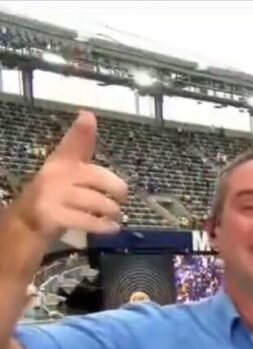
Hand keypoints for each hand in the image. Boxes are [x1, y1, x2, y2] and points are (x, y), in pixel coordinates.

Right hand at [11, 111, 127, 239]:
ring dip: (112, 211)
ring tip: (115, 215)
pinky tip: (111, 228)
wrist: (30, 221)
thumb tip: (89, 116)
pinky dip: (104, 226)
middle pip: (98, 178)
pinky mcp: (52, 215)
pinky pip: (88, 220)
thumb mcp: (70, 170)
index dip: (81, 130)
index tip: (87, 115)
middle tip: (122, 199)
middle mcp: (56, 174)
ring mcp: (52, 194)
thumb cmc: (59, 193)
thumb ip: (83, 147)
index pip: (73, 142)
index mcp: (63, 160)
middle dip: (117, 190)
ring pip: (97, 202)